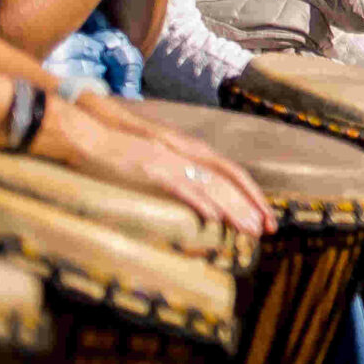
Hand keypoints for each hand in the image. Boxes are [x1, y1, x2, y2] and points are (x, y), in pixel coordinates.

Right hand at [67, 94, 274, 235]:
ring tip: (251, 229)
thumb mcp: (163, 162)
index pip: (234, 174)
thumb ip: (184, 175)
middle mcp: (189, 153)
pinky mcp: (154, 170)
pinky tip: (214, 218)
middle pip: (232, 181)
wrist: (94, 134)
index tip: (266, 216)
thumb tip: (202, 198)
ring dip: (235, 209)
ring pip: (214, 187)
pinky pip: (184, 188)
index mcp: (193, 151)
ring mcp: (173, 161)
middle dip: (253, 206)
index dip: (253, 195)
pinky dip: (202, 202)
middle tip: (270, 229)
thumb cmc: (126, 151)